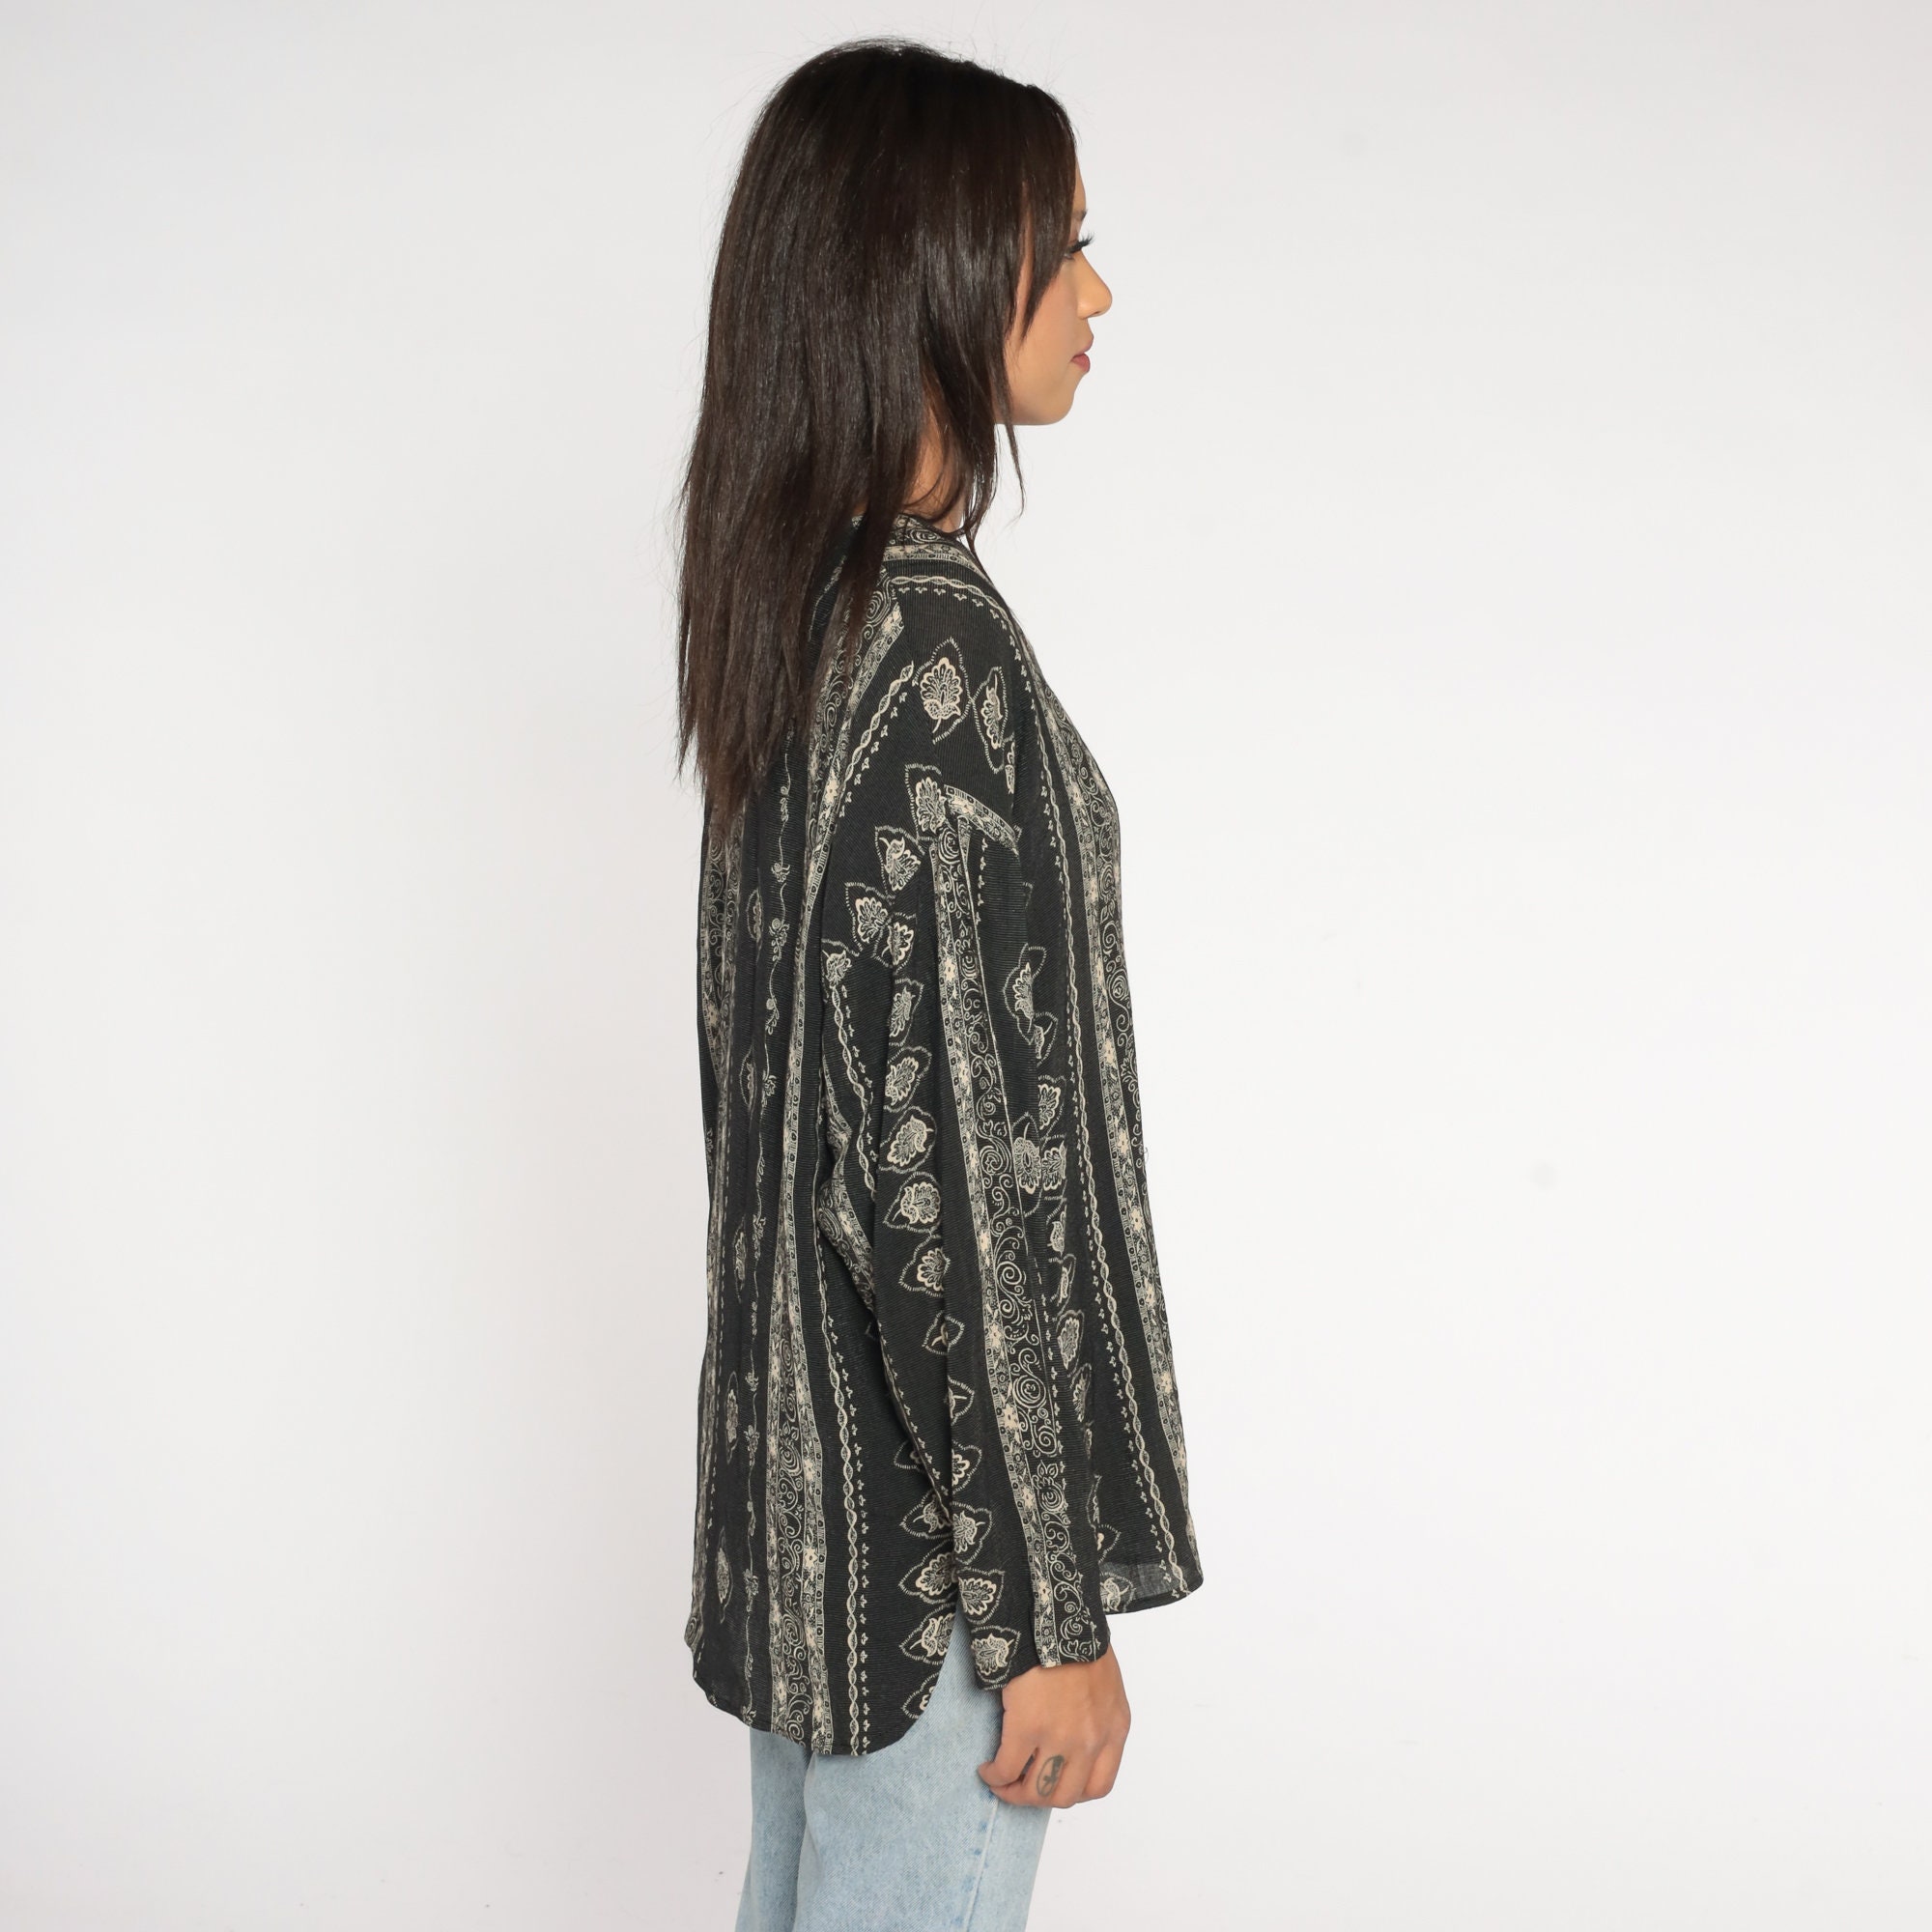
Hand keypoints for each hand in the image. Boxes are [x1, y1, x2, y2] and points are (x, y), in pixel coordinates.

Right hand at [976, 1643, 1129, 1806]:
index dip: (1073, 1791)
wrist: (1057, 1615)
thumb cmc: (1078, 1639)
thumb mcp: (1104, 1684)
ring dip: (1015, 1793)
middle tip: (1021, 1786)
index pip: (1099, 1785)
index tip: (1054, 1783)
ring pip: (1037, 1791)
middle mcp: (1091, 1741)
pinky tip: (987, 1769)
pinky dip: (994, 1776)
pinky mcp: (1028, 1728)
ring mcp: (1060, 1738)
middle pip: (1065, 1795)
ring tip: (1001, 1781)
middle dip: (1040, 1797)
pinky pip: (1006, 1770)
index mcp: (1114, 1728)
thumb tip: (1069, 1734)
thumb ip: (1095, 1715)